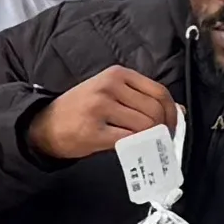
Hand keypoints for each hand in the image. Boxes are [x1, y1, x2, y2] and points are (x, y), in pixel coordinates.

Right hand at [35, 64, 178, 163]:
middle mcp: (109, 87)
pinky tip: (133, 149)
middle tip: (160, 140)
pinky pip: (129, 140)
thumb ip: (140, 98)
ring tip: (146, 145)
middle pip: (155, 110)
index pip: (159, 92)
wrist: (44, 125)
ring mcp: (100, 107)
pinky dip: (137, 147)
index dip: (172, 113)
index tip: (171, 126)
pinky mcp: (94, 131)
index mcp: (117, 74)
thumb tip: (179, 111)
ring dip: (151, 139)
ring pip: (145, 125)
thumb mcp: (110, 94)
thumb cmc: (80, 110)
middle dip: (164, 129)